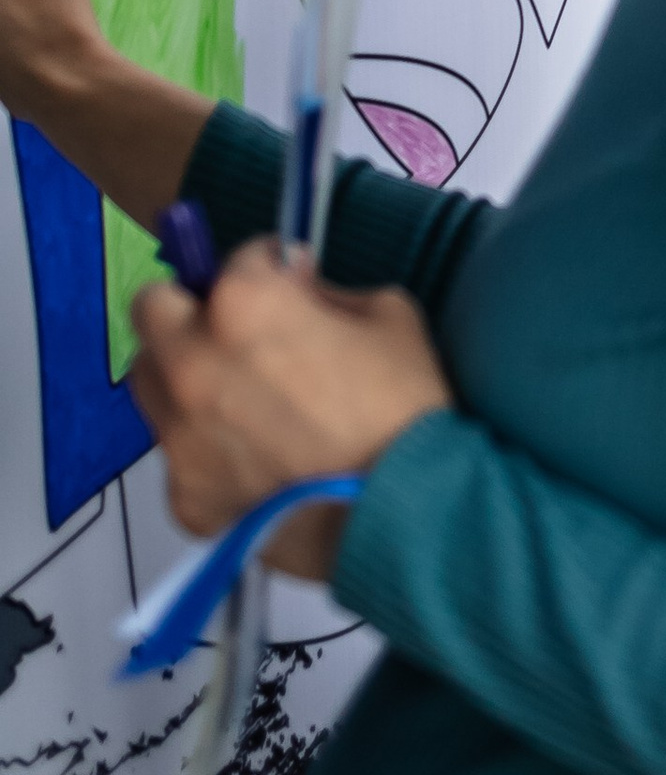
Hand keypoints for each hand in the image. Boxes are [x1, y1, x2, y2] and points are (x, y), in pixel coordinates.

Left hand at [128, 246, 451, 581]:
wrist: (403, 517)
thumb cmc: (405, 405)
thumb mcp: (389, 317)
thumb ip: (328, 293)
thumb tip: (294, 287)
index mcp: (243, 305)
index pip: (236, 258)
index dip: (269, 268)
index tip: (289, 285)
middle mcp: (191, 363)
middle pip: (153, 310)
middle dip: (190, 308)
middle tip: (236, 331)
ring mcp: (179, 437)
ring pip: (152, 386)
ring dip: (184, 377)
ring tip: (240, 403)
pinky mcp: (182, 498)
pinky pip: (182, 458)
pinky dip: (211, 453)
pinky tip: (260, 468)